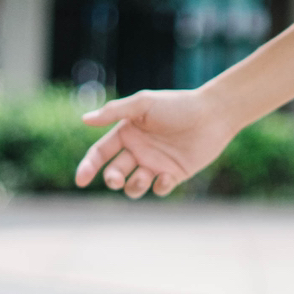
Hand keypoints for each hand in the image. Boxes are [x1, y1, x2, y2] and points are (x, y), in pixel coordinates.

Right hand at [75, 88, 234, 198]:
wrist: (212, 115)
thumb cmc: (177, 106)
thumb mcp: (143, 104)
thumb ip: (115, 111)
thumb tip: (85, 120)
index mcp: (127, 133)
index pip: (100, 154)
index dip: (88, 167)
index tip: (80, 181)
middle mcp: (138, 151)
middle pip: (114, 173)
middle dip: (112, 179)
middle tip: (116, 179)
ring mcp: (155, 164)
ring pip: (133, 187)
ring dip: (134, 186)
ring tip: (145, 176)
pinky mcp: (174, 175)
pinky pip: (159, 189)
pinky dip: (160, 187)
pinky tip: (169, 175)